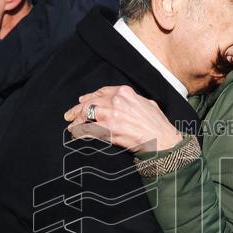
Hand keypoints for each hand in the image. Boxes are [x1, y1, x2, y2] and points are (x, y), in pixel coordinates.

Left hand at [64, 85, 182, 152]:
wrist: (162, 140)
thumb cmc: (158, 125)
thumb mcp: (147, 104)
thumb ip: (133, 101)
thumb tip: (127, 103)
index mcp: (125, 92)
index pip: (102, 92)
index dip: (90, 96)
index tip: (83, 100)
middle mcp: (116, 101)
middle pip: (90, 102)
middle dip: (78, 109)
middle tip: (69, 115)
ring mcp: (111, 115)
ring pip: (86, 114)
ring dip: (76, 121)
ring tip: (71, 126)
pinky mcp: (109, 130)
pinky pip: (88, 130)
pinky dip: (80, 133)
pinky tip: (76, 135)